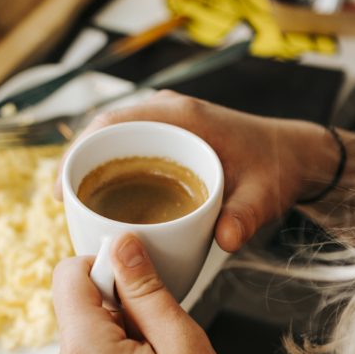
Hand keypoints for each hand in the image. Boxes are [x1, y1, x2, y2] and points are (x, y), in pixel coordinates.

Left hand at [42, 234, 257, 353]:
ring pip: (82, 336)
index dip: (105, 266)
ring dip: (116, 339)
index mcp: (83, 352)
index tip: (138, 283)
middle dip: (117, 310)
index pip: (67, 273)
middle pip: (76, 306)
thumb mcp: (183, 345)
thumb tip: (123, 244)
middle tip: (160, 344)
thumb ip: (147, 288)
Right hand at [56, 91, 339, 251]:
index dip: (79, 150)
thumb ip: (244, 217)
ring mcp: (166, 123)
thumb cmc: (275, 168)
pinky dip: (107, 168)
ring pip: (112, 139)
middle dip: (75, 161)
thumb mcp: (263, 195)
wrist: (294, 154)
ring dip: (89, 166)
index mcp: (182, 116)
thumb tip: (225, 240)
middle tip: (60, 201)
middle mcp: (168, 113)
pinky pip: (126, 147)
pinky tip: (97, 199)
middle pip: (103, 130)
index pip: (113, 122)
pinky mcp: (167, 137)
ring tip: (71, 204)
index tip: (64, 184)